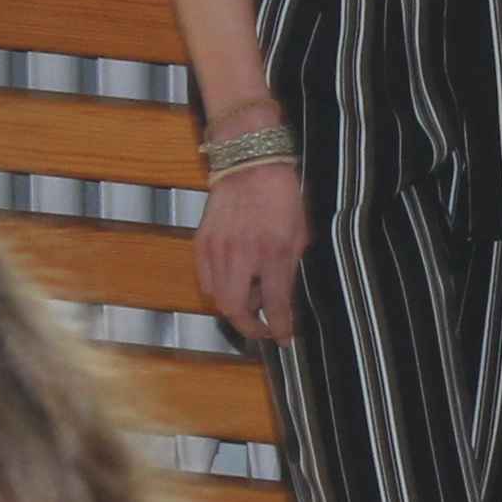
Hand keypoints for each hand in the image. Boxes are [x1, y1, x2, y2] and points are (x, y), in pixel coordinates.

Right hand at [197, 158, 308, 345]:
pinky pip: (207, 280)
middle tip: (265, 327)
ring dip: (236, 308)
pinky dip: (220, 289)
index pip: (274, 305)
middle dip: (251, 327)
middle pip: (236, 310)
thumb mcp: (299, 234)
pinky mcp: (202, 243)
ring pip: (218, 299)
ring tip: (253, 297)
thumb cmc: (281, 194)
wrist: (249, 164)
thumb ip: (291, 269)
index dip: (280, 328)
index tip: (285, 337)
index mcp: (273, 252)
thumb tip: (286, 299)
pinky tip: (235, 279)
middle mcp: (241, 255)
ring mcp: (217, 250)